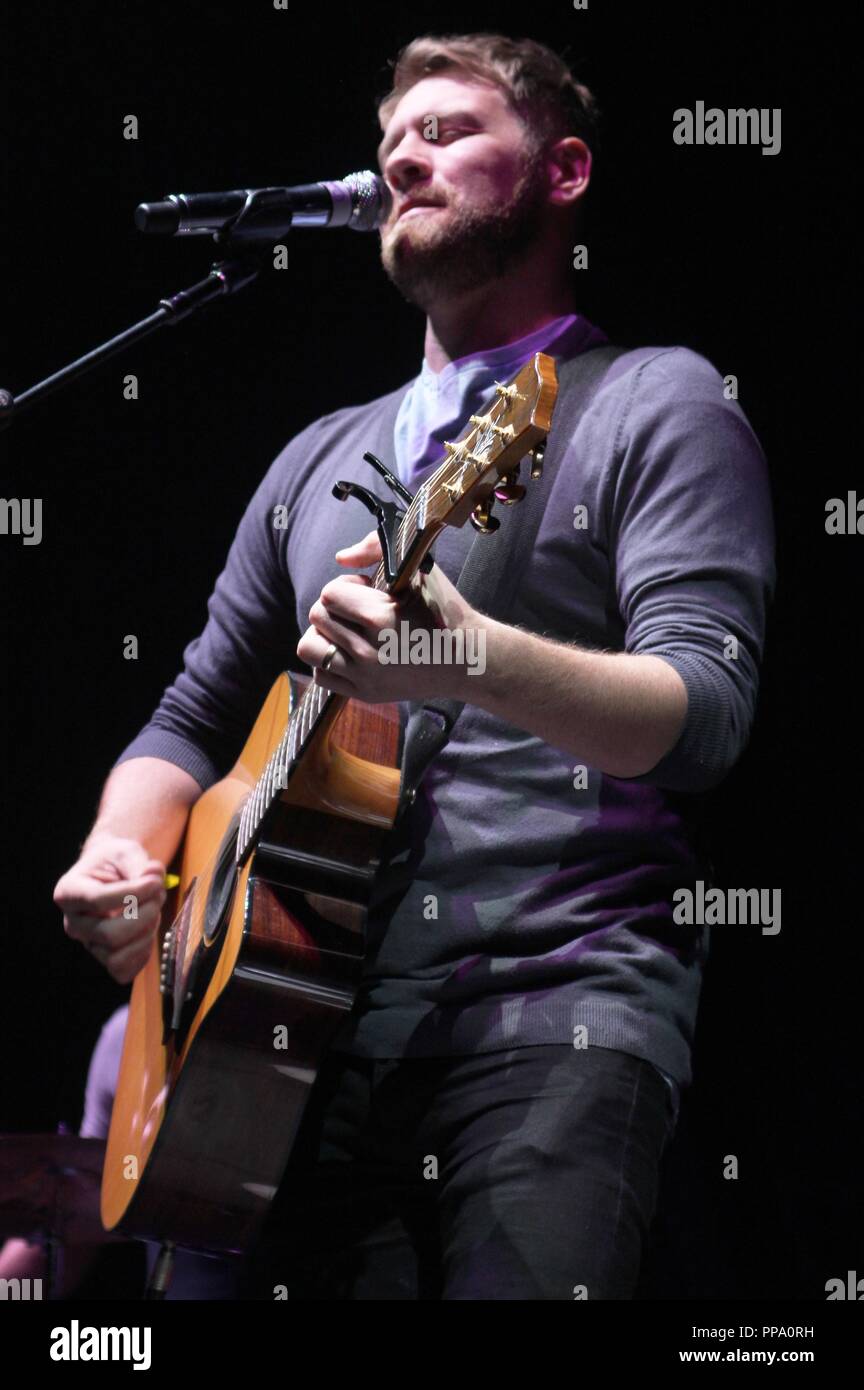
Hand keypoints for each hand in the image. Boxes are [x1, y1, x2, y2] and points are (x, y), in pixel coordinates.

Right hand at [54, 836, 166, 983]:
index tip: (155, 881)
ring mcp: (88, 944)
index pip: (98, 900)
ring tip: (154, 911)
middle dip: (145, 915)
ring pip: (116, 957)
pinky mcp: (105, 959)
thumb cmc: (115, 861)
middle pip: (109, 934)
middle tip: (159, 895)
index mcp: (68, 893)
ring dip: (146, 934)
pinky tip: (148, 930)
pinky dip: (143, 953)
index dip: (133, 893)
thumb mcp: (125, 852)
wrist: (113, 873)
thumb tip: (154, 876)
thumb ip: (139, 864)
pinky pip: (124, 971)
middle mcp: (73, 923)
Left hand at [297, 529, 485, 702]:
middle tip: (358, 610)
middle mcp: (368, 650)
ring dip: (323, 634)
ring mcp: (365, 676)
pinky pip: (320, 675)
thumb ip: (376, 547)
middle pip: (317, 616)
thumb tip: (341, 558)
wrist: (466, 659)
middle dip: (335, 607)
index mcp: (379, 617)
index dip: (345, 586)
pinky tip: (349, 652)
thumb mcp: (418, 570)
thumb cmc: (442, 611)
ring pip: (309, 647)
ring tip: (346, 631)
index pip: (329, 593)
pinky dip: (328, 660)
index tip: (366, 590)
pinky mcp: (364, 693)